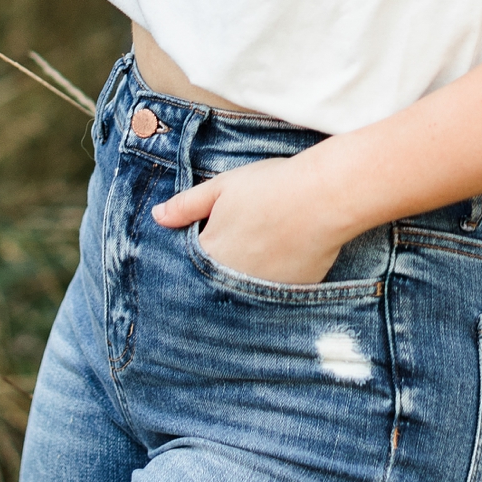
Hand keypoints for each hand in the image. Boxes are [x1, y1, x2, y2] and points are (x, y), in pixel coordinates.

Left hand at [152, 155, 347, 285]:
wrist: (324, 198)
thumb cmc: (270, 187)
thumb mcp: (221, 187)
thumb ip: (186, 205)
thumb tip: (158, 217)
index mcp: (209, 253)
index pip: (189, 262)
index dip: (198, 248)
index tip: (211, 235)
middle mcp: (230, 281)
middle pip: (215, 278)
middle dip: (221, 264)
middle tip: (242, 239)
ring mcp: (260, 292)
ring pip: (244, 287)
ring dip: (246, 274)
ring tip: (264, 245)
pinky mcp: (289, 294)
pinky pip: (272, 291)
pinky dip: (273, 277)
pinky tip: (284, 254)